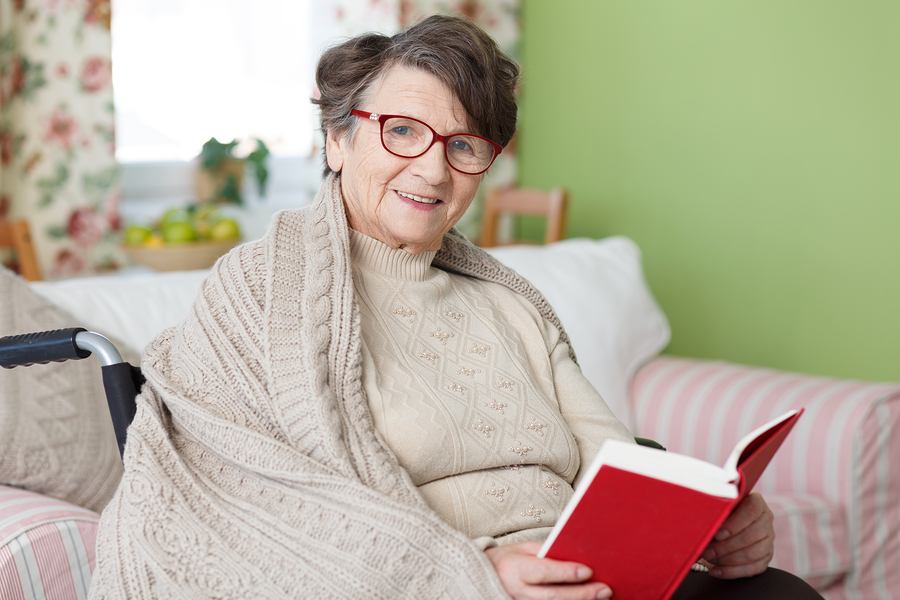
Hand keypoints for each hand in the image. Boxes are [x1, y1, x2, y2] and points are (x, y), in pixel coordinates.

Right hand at [485, 541, 611, 599]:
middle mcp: (516, 591)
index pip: (544, 572)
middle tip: (605, 589)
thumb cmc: (506, 559)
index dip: (566, 573)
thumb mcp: (522, 548)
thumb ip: (546, 552)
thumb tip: (575, 558)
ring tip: (601, 598)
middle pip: (553, 596)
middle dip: (582, 593)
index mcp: (514, 568)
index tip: (588, 571)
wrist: (480, 578)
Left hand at [701, 491, 774, 578]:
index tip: (717, 534)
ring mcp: (768, 539)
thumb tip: (702, 523)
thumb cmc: (720, 512)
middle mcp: (766, 520)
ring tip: (710, 559)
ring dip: (728, 559)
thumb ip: (714, 511)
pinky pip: (753, 568)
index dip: (734, 524)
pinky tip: (716, 571)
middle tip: (707, 551)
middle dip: (726, 546)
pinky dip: (732, 572)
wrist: (727, 522)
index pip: (752, 511)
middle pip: (751, 535)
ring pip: (753, 553)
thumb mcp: (718, 506)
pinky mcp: (766, 556)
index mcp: (756, 502)